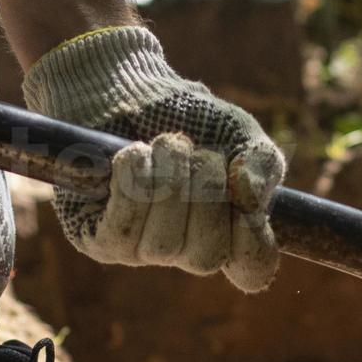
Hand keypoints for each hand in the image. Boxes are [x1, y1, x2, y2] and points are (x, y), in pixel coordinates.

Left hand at [25, 25, 284, 292]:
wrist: (129, 89)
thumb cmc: (189, 117)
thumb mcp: (238, 131)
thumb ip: (261, 162)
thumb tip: (251, 198)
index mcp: (227, 233)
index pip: (252, 272)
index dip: (254, 245)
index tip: (247, 205)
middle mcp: (185, 250)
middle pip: (206, 256)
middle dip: (205, 194)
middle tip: (198, 152)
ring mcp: (141, 251)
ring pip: (164, 244)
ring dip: (167, 180)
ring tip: (162, 144)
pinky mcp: (100, 241)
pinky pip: (122, 231)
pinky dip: (133, 185)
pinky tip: (133, 155)